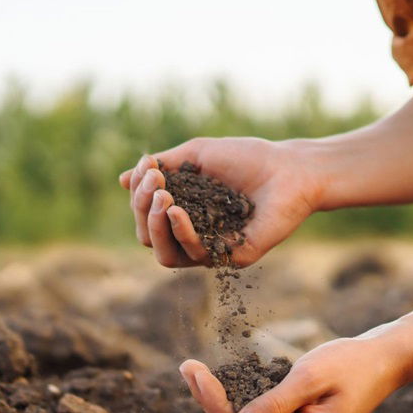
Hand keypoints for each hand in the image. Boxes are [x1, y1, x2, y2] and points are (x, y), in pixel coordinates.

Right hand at [119, 137, 321, 266]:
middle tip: (155, 183)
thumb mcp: (196, 155)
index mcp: (183, 212)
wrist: (289, 169)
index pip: (146, 215)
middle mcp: (194, 234)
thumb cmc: (246, 158)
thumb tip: (122, 180)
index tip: (149, 166)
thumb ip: (162, 167)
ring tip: (162, 197)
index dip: (138, 194)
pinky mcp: (231, 258)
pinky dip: (180, 233)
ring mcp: (211, 249)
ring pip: (164, 254)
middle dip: (142, 209)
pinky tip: (176, 211)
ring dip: (154, 225)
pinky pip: (194, 255)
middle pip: (148, 237)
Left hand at [178, 336, 406, 412]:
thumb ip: (273, 404)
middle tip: (187, 367)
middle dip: (213, 400)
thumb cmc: (351, 364)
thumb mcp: (309, 378)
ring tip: (194, 370)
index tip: (193, 371)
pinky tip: (220, 380)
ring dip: (222, 399)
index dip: (214, 404)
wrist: (383, 361)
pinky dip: (240, 398)